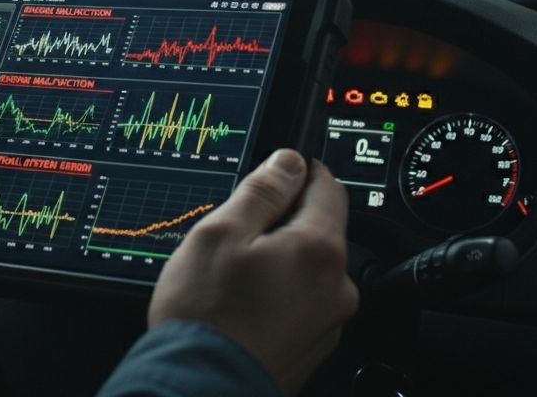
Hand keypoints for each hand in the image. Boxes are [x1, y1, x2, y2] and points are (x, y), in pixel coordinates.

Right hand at [148, 150, 357, 393]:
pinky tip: (240, 306)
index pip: (329, 186)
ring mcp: (327, 322)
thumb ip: (262, 190)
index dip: (300, 173)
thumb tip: (290, 162)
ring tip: (232, 277)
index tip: (276, 174)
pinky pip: (300, 304)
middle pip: (319, 230)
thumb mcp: (220, 233)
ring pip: (308, 270)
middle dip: (283, 223)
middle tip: (236, 234)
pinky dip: (277, 296)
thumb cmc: (205, 317)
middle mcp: (336, 287)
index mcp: (319, 249)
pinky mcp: (312, 348)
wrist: (199, 390)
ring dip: (279, 261)